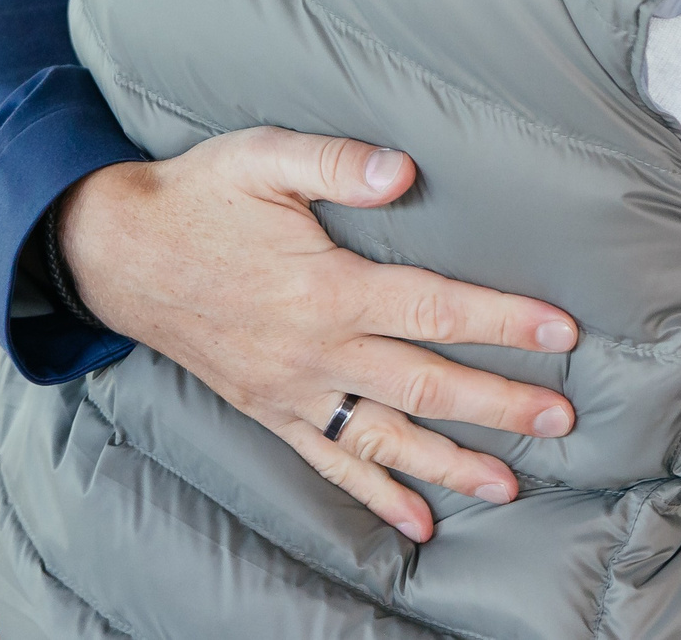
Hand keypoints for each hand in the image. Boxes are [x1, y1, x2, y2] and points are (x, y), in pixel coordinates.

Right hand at [56, 126, 576, 542]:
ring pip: (386, 438)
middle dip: (499, 404)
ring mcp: (291, 390)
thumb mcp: (261, 157)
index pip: (433, 308)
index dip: (501, 320)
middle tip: (563, 417)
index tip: (560, 331)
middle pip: (425, 384)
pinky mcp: (270, 410)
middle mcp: (314, 350)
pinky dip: (376, 496)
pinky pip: (330, 463)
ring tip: (510, 483)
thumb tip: (402, 169)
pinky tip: (417, 523)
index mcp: (325, 288)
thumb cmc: (197, 197)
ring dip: (450, 464)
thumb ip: (335, 162)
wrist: (117, 253)